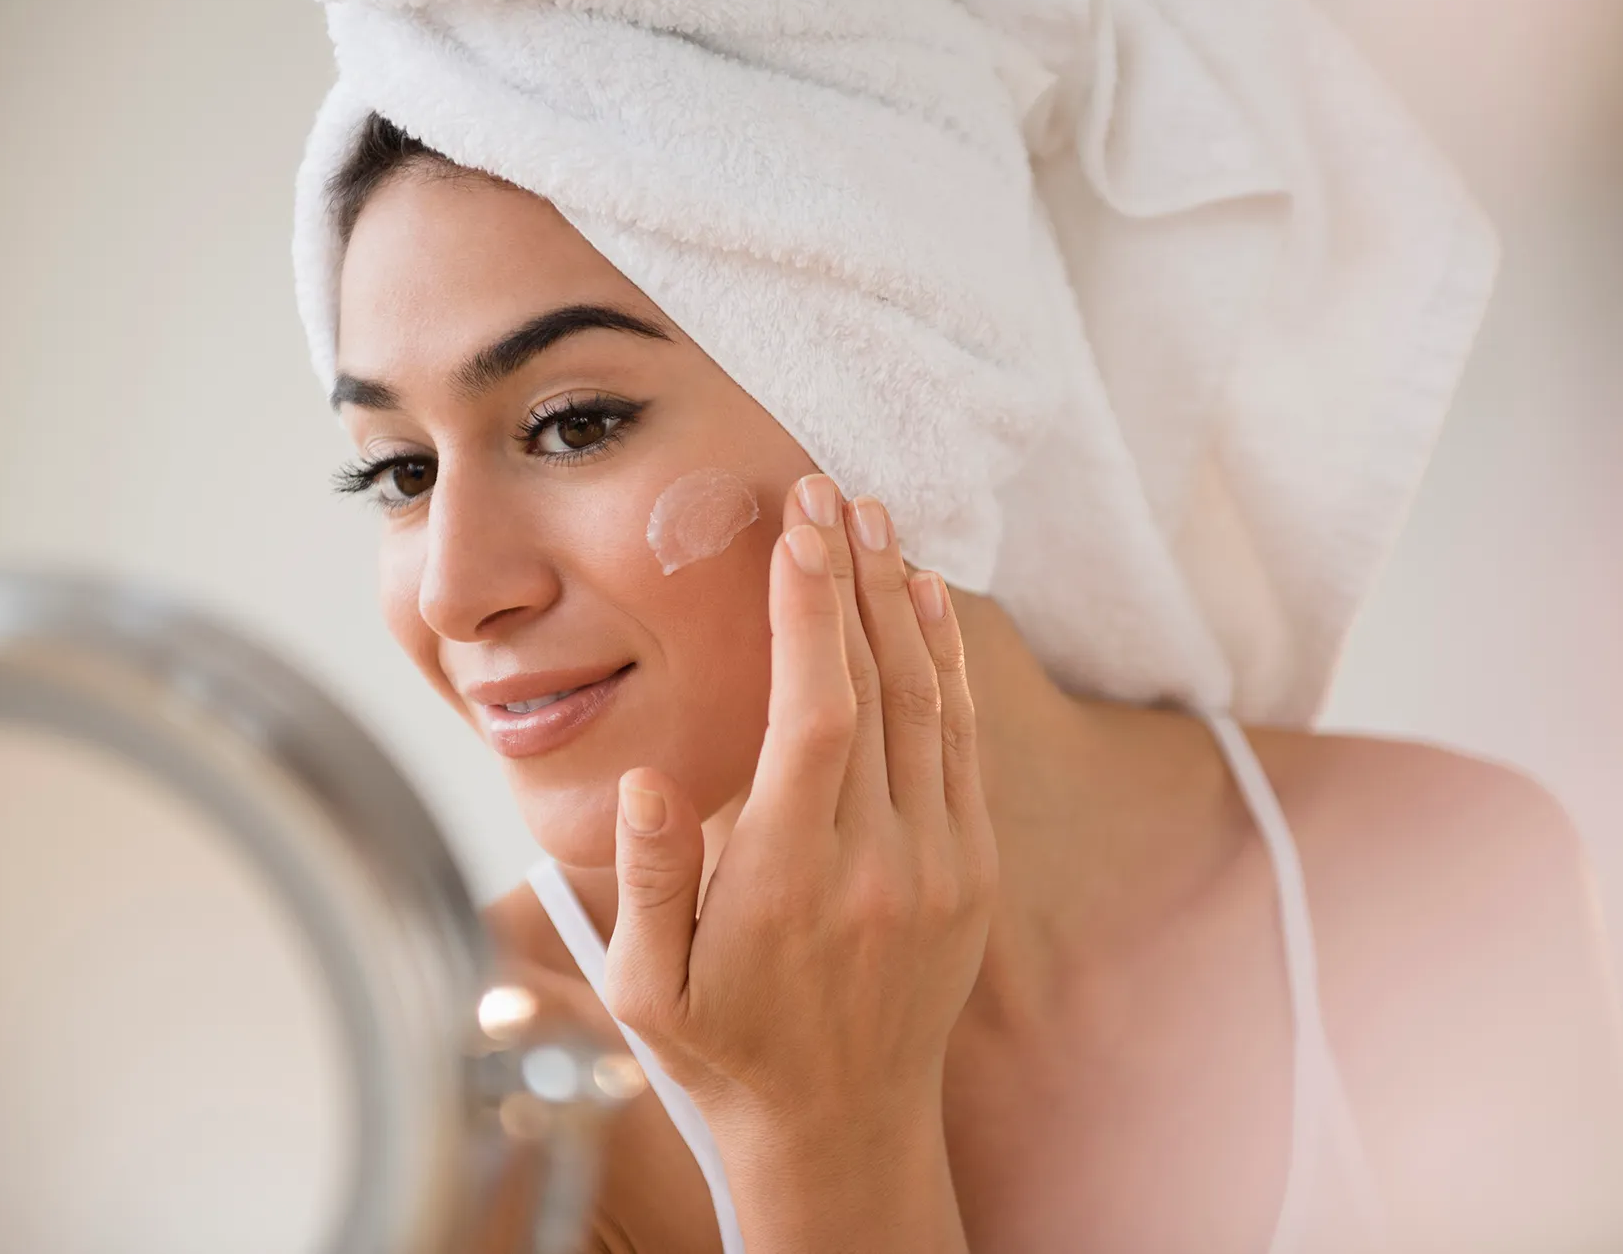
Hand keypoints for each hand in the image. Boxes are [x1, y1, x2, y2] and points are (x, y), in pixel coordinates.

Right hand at [602, 474, 995, 1151]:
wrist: (844, 1129)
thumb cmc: (727, 1054)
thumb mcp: (651, 992)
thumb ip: (648, 885)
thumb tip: (653, 780)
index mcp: (791, 881)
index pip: (815, 714)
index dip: (810, 611)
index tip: (797, 529)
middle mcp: (881, 864)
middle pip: (880, 689)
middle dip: (854, 579)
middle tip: (832, 492)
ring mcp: (942, 866)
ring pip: (932, 707)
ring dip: (905, 607)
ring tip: (879, 522)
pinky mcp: (974, 871)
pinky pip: (963, 747)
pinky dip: (948, 669)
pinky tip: (925, 608)